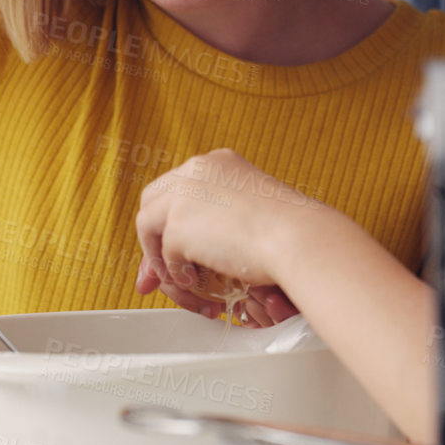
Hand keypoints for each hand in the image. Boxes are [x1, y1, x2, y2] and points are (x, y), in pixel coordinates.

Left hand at [135, 149, 326, 323]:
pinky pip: (165, 255)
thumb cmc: (288, 229)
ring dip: (158, 255)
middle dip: (152, 234)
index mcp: (217, 163)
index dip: (170, 217)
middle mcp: (195, 170)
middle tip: (157, 266)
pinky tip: (196, 281)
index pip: (178, 186)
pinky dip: (176, 272)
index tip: (172, 242)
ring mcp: (182, 196)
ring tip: (178, 276)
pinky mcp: (177, 225)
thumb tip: (195, 239)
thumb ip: (219, 213)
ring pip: (147, 225)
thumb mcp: (250, 207)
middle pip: (152, 199)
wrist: (296, 238)